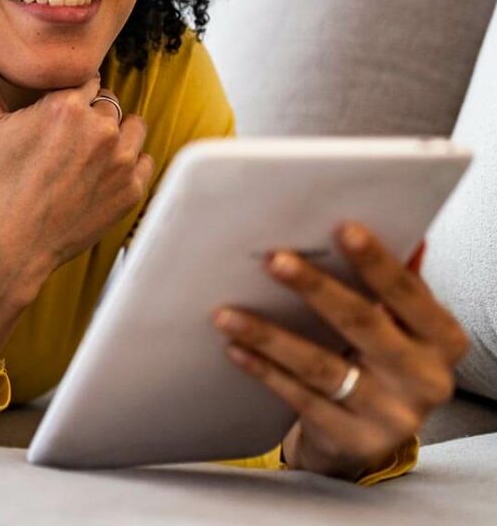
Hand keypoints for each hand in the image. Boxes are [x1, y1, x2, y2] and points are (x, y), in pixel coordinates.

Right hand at [0, 30, 154, 275]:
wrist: (10, 244)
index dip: (71, 98)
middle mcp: (99, 128)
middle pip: (108, 102)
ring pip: (132, 127)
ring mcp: (119, 160)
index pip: (87, 79)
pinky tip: (99, 178)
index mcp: (66, 105)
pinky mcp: (131, 190)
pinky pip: (143, 161)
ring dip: (115, 135)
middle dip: (91, 116)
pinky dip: (127, 166)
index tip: (56, 120)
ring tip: (85, 158)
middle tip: (65, 145)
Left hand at [211, 221, 468, 480]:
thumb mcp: (399, 322)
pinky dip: (265, 371)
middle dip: (315, 288)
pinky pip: (301, 399)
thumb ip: (393, 280)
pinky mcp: (353, 440)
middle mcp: (425, 379)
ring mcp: (390, 415)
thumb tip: (399, 229)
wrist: (370, 435)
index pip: (409, 293)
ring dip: (269, 335)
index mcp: (441, 338)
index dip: (377, 261)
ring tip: (226, 311)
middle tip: (273, 259)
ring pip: (322, 367)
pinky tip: (235, 348)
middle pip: (363, 325)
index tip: (343, 227)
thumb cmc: (381, 357)